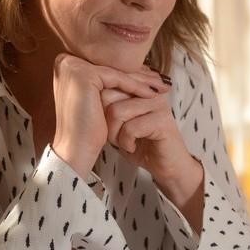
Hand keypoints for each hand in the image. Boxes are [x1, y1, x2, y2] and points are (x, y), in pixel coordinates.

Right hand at [49, 55, 167, 177]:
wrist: (75, 148)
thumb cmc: (86, 127)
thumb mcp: (95, 97)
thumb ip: (106, 79)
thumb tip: (132, 64)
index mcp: (64, 63)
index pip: (106, 65)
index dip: (130, 73)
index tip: (151, 79)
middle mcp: (64, 61)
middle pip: (112, 67)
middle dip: (138, 75)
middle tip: (161, 82)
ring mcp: (72, 66)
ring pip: (116, 72)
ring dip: (142, 80)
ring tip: (161, 88)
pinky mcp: (84, 74)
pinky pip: (117, 78)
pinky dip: (137, 86)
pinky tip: (152, 94)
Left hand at [100, 69, 204, 228]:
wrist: (165, 167)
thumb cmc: (139, 143)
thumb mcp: (117, 122)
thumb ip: (106, 105)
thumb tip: (84, 90)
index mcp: (137, 86)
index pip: (107, 83)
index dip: (98, 106)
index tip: (101, 124)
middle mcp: (149, 90)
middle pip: (108, 94)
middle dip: (104, 121)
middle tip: (112, 136)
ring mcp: (158, 104)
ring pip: (117, 111)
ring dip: (114, 133)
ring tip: (122, 141)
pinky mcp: (163, 121)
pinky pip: (130, 127)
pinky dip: (125, 141)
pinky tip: (132, 147)